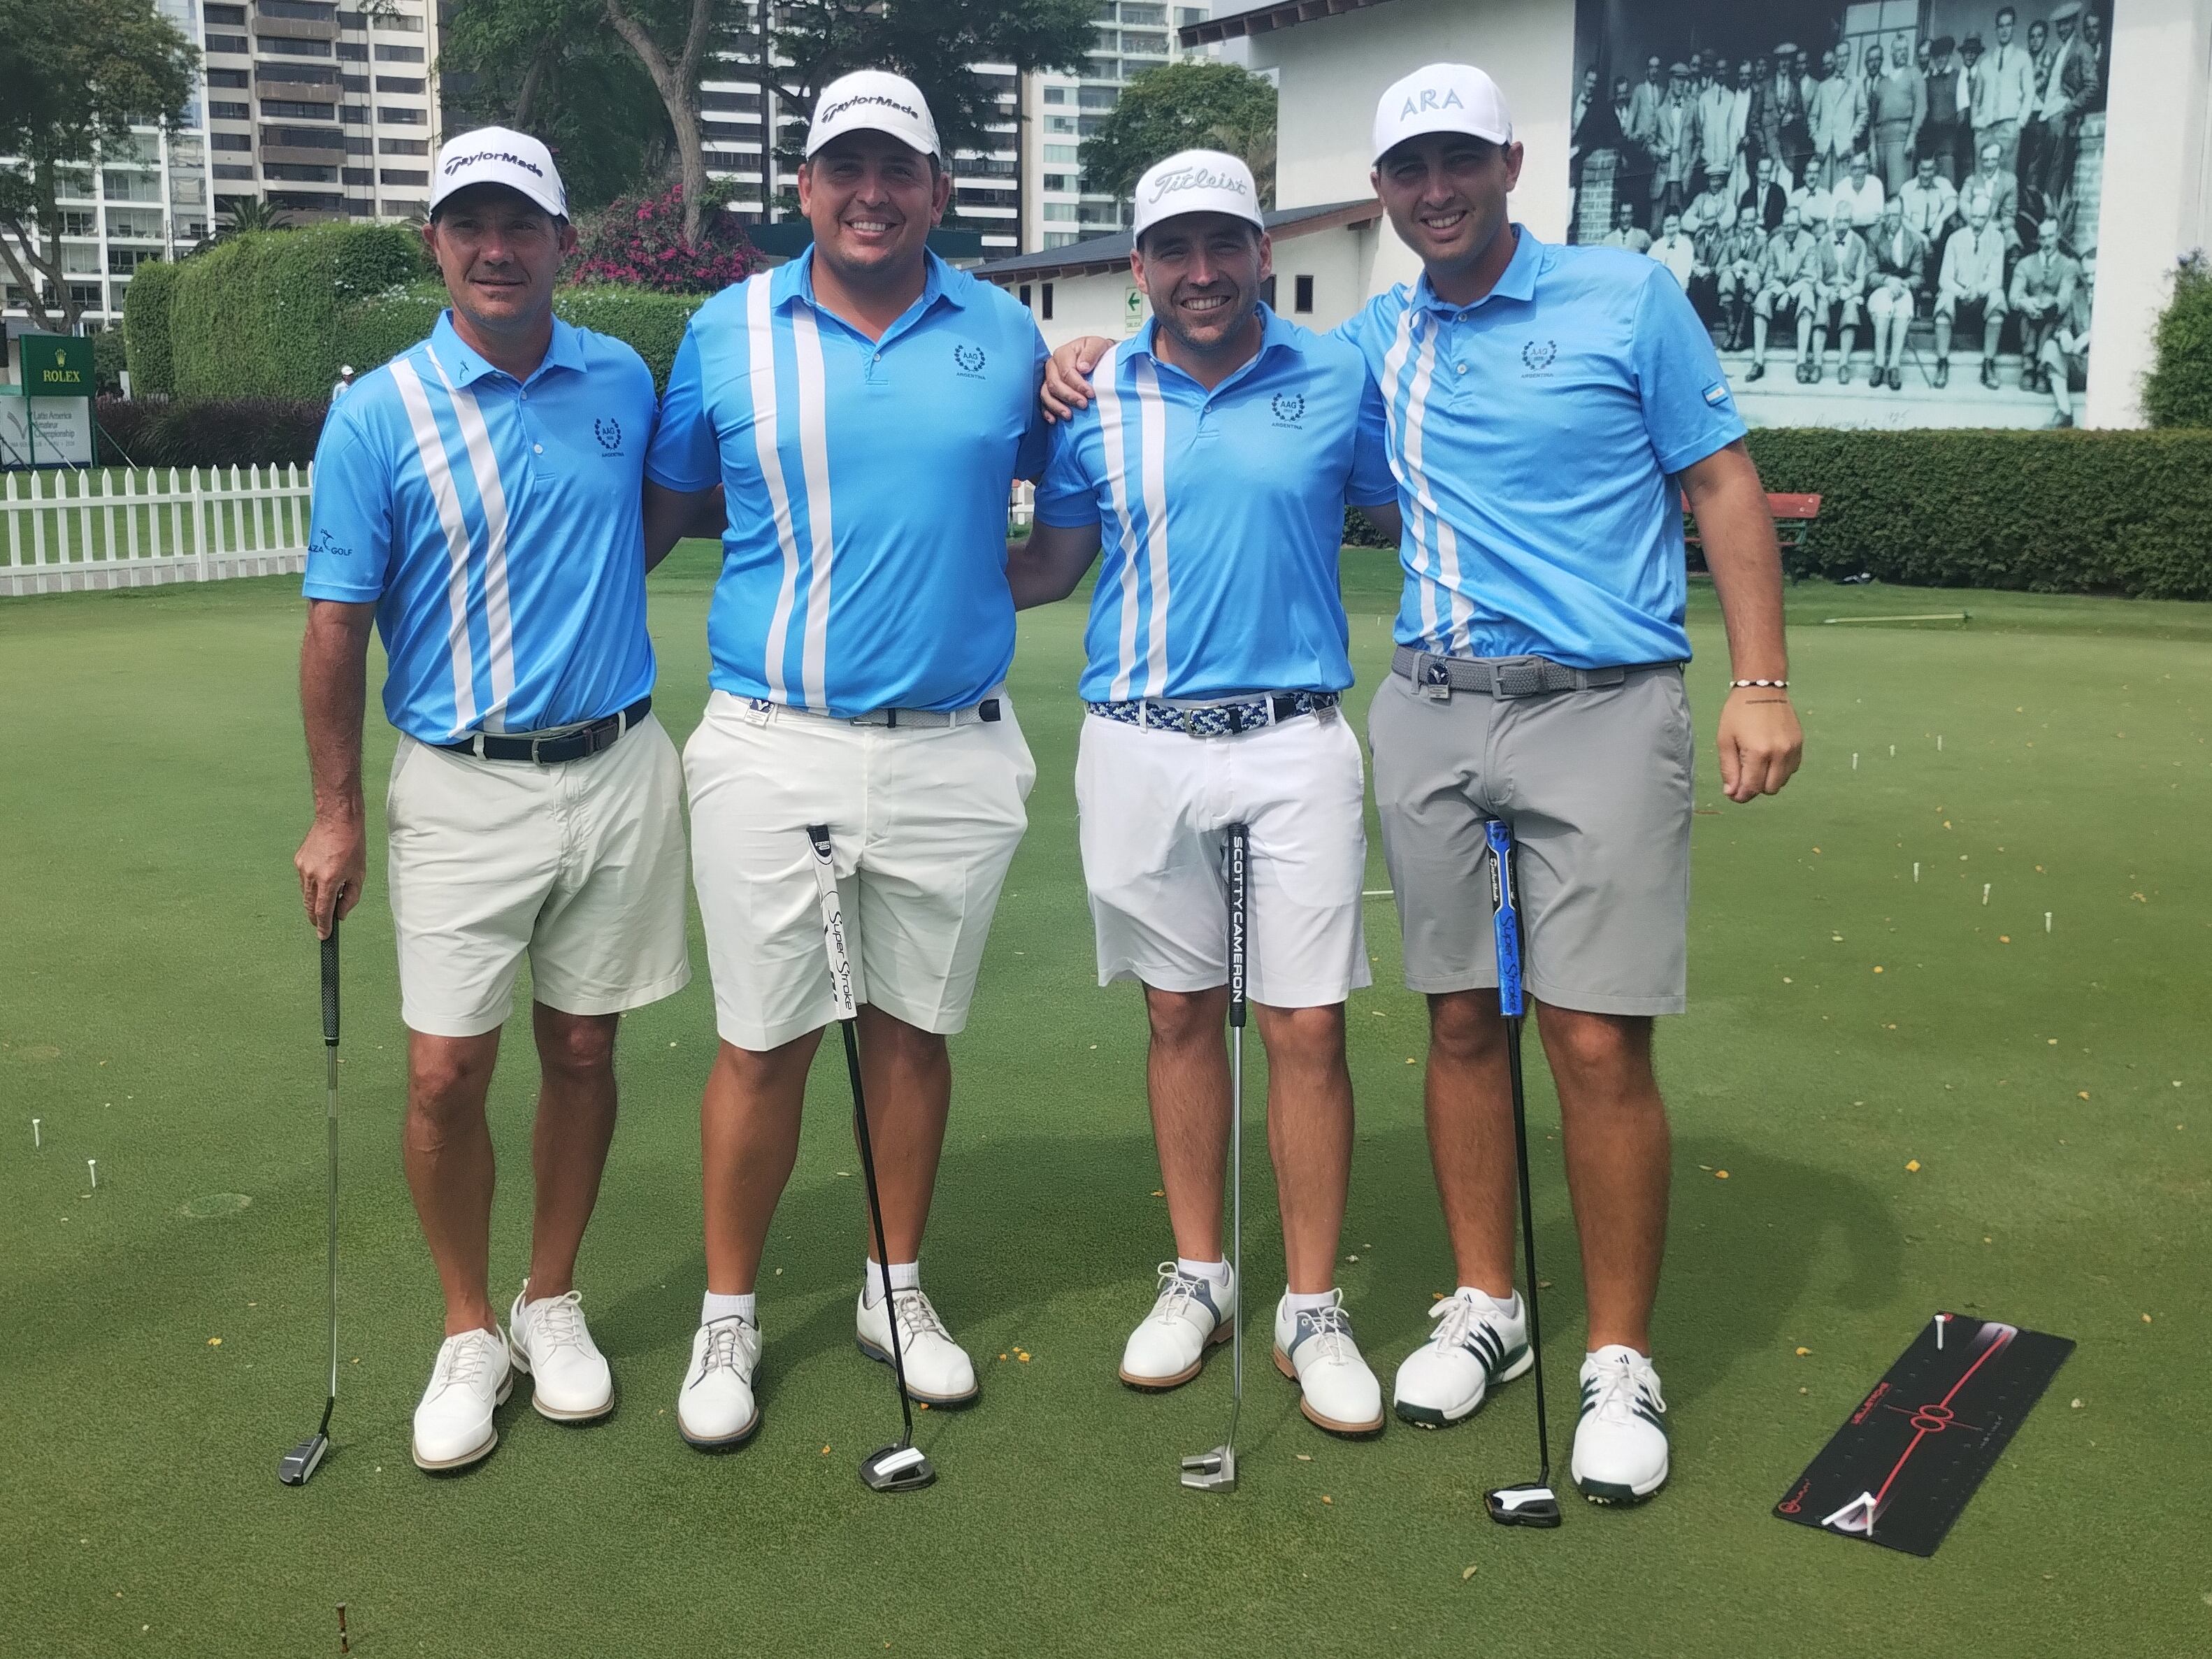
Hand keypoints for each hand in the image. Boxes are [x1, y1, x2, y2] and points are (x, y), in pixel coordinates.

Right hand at [295, 813, 365, 937]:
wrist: (338, 819)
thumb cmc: (353, 845)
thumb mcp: (359, 874)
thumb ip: (351, 897)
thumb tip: (341, 914)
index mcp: (329, 880)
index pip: (323, 911)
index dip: (323, 926)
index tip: (324, 936)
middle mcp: (311, 875)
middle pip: (310, 906)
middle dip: (316, 917)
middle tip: (324, 924)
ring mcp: (302, 867)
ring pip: (306, 894)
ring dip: (315, 901)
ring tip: (328, 898)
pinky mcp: (298, 860)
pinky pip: (304, 880)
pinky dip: (312, 885)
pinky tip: (323, 879)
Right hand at [1042, 336, 1112, 421]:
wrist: (1097, 357)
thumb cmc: (1096, 352)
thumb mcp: (1098, 345)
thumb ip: (1091, 353)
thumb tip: (1082, 367)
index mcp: (1063, 353)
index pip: (1067, 371)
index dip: (1078, 385)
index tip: (1091, 394)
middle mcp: (1053, 365)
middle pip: (1055, 384)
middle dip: (1069, 396)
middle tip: (1083, 405)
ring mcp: (1049, 378)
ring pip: (1046, 393)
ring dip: (1057, 406)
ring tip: (1069, 415)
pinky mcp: (1048, 390)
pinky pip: (1043, 402)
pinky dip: (1047, 411)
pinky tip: (1054, 419)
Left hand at [1716, 687, 1803, 802]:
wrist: (1762, 689)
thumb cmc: (1738, 713)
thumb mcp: (1725, 740)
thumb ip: (1729, 769)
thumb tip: (1732, 793)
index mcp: (1759, 752)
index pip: (1753, 788)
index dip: (1741, 796)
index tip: (1734, 794)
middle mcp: (1780, 754)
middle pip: (1770, 789)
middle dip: (1755, 788)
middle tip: (1744, 777)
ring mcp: (1793, 749)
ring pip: (1782, 781)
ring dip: (1768, 779)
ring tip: (1756, 763)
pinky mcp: (1800, 744)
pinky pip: (1792, 769)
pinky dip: (1780, 770)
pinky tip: (1769, 757)